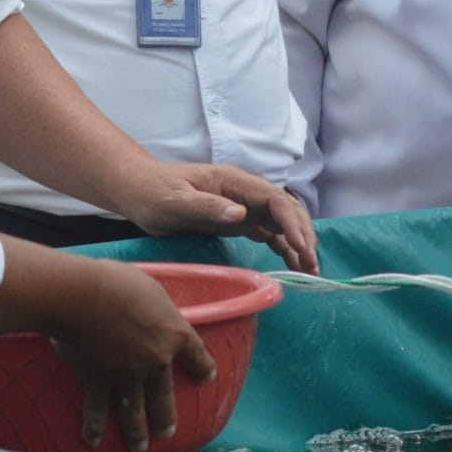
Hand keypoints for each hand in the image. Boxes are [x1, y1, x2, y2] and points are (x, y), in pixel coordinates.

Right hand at [42, 257, 215, 451]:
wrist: (83, 296)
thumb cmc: (116, 282)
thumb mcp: (150, 288)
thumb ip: (156, 306)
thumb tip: (151, 307)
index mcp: (174, 333)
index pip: (197, 355)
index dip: (204, 368)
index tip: (208, 378)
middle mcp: (155, 360)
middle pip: (164, 394)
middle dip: (166, 416)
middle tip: (168, 431)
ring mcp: (126, 374)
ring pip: (135, 409)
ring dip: (138, 431)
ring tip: (140, 447)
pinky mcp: (97, 379)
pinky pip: (97, 408)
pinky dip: (95, 426)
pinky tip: (93, 441)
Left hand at [122, 162, 319, 273]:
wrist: (139, 190)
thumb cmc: (154, 192)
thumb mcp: (176, 200)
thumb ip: (207, 206)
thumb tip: (241, 214)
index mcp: (234, 182)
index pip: (274, 199)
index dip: (292, 221)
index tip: (302, 246)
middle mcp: (244, 193)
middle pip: (286, 209)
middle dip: (303, 234)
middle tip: (312, 264)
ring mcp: (243, 206)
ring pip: (282, 222)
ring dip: (298, 243)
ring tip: (310, 269)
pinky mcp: (237, 221)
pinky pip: (269, 233)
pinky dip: (284, 247)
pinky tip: (293, 263)